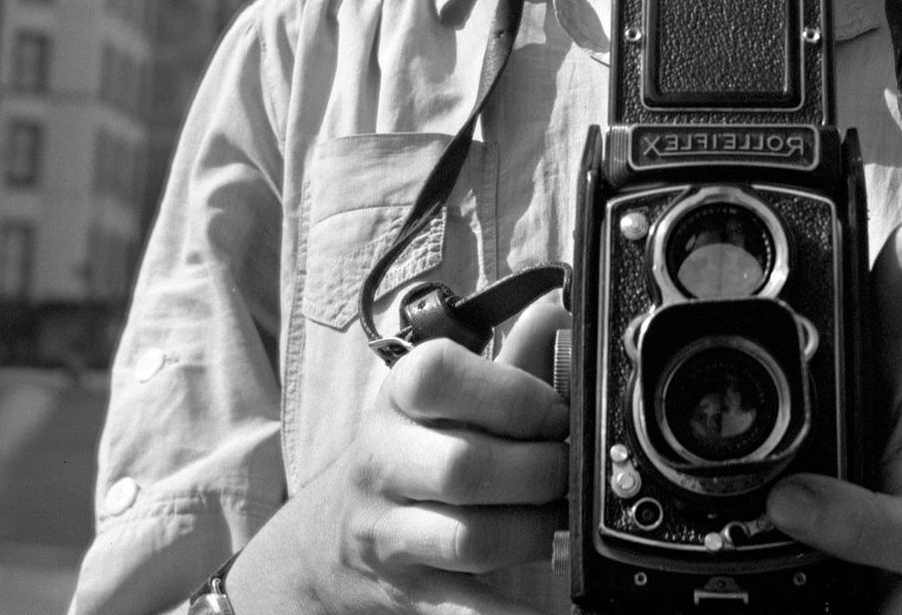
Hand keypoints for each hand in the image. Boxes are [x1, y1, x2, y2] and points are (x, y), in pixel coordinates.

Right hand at [228, 296, 570, 614]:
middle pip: (465, 467)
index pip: (440, 376)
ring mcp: (388, 532)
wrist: (332, 537)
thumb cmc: (414, 448)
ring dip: (534, 533)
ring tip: (560, 521)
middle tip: (570, 471)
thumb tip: (562, 316)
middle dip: (538, 471)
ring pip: (469, 538)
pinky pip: (462, 611)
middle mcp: (383, 461)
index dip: (513, 394)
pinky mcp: (407, 591)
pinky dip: (506, 614)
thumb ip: (510, 360)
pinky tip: (549, 609)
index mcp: (398, 398)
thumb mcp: (446, 396)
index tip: (555, 411)